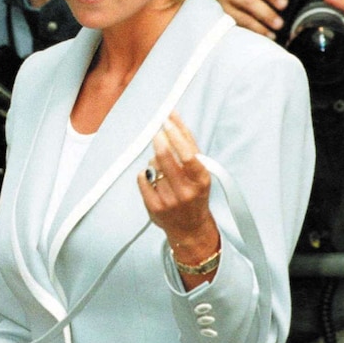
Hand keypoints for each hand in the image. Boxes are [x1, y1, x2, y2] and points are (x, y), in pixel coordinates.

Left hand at [137, 112, 218, 276]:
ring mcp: (169, 200)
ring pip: (152, 166)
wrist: (190, 228)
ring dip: (154, 161)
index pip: (187, 154)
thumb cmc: (195, 192)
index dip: (176, 135)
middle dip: (159, 141)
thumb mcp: (200, 170)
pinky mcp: (154, 207)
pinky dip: (145, 174)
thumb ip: (188, 144)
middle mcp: (186, 191)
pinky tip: (153, 178)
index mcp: (201, 180)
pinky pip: (142, 178)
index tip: (166, 121)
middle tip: (156, 133)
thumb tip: (173, 115)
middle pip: (165, 158)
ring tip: (162, 167)